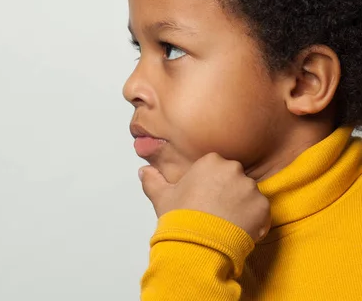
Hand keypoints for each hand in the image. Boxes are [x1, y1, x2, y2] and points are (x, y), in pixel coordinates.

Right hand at [138, 152, 271, 242]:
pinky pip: (261, 211)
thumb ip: (153, 180)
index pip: (215, 166)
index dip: (210, 182)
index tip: (204, 195)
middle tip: (215, 210)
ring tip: (226, 222)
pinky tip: (237, 228)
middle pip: (234, 178)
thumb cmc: (182, 218)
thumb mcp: (162, 196)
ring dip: (241, 205)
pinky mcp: (263, 207)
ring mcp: (251, 188)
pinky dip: (253, 219)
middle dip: (227, 191)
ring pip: (248, 194)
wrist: (200, 244)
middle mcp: (234, 170)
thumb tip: (144, 171)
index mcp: (211, 162)